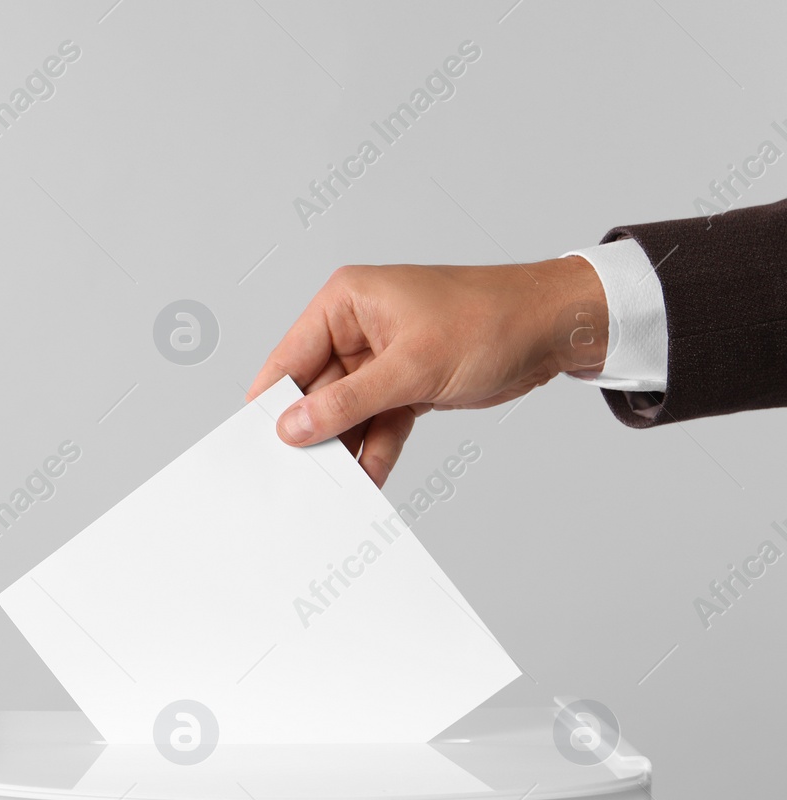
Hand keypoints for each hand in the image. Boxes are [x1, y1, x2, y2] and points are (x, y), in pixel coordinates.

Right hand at [246, 257, 608, 485]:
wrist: (555, 328)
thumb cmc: (491, 318)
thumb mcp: (412, 365)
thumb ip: (348, 401)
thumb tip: (295, 426)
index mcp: (347, 302)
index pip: (290, 356)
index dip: (273, 400)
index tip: (257, 443)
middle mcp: (357, 328)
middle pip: (316, 391)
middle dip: (313, 432)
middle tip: (299, 474)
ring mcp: (381, 359)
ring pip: (347, 413)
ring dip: (346, 446)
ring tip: (334, 484)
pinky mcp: (406, 384)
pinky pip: (379, 423)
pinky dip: (376, 449)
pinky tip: (370, 477)